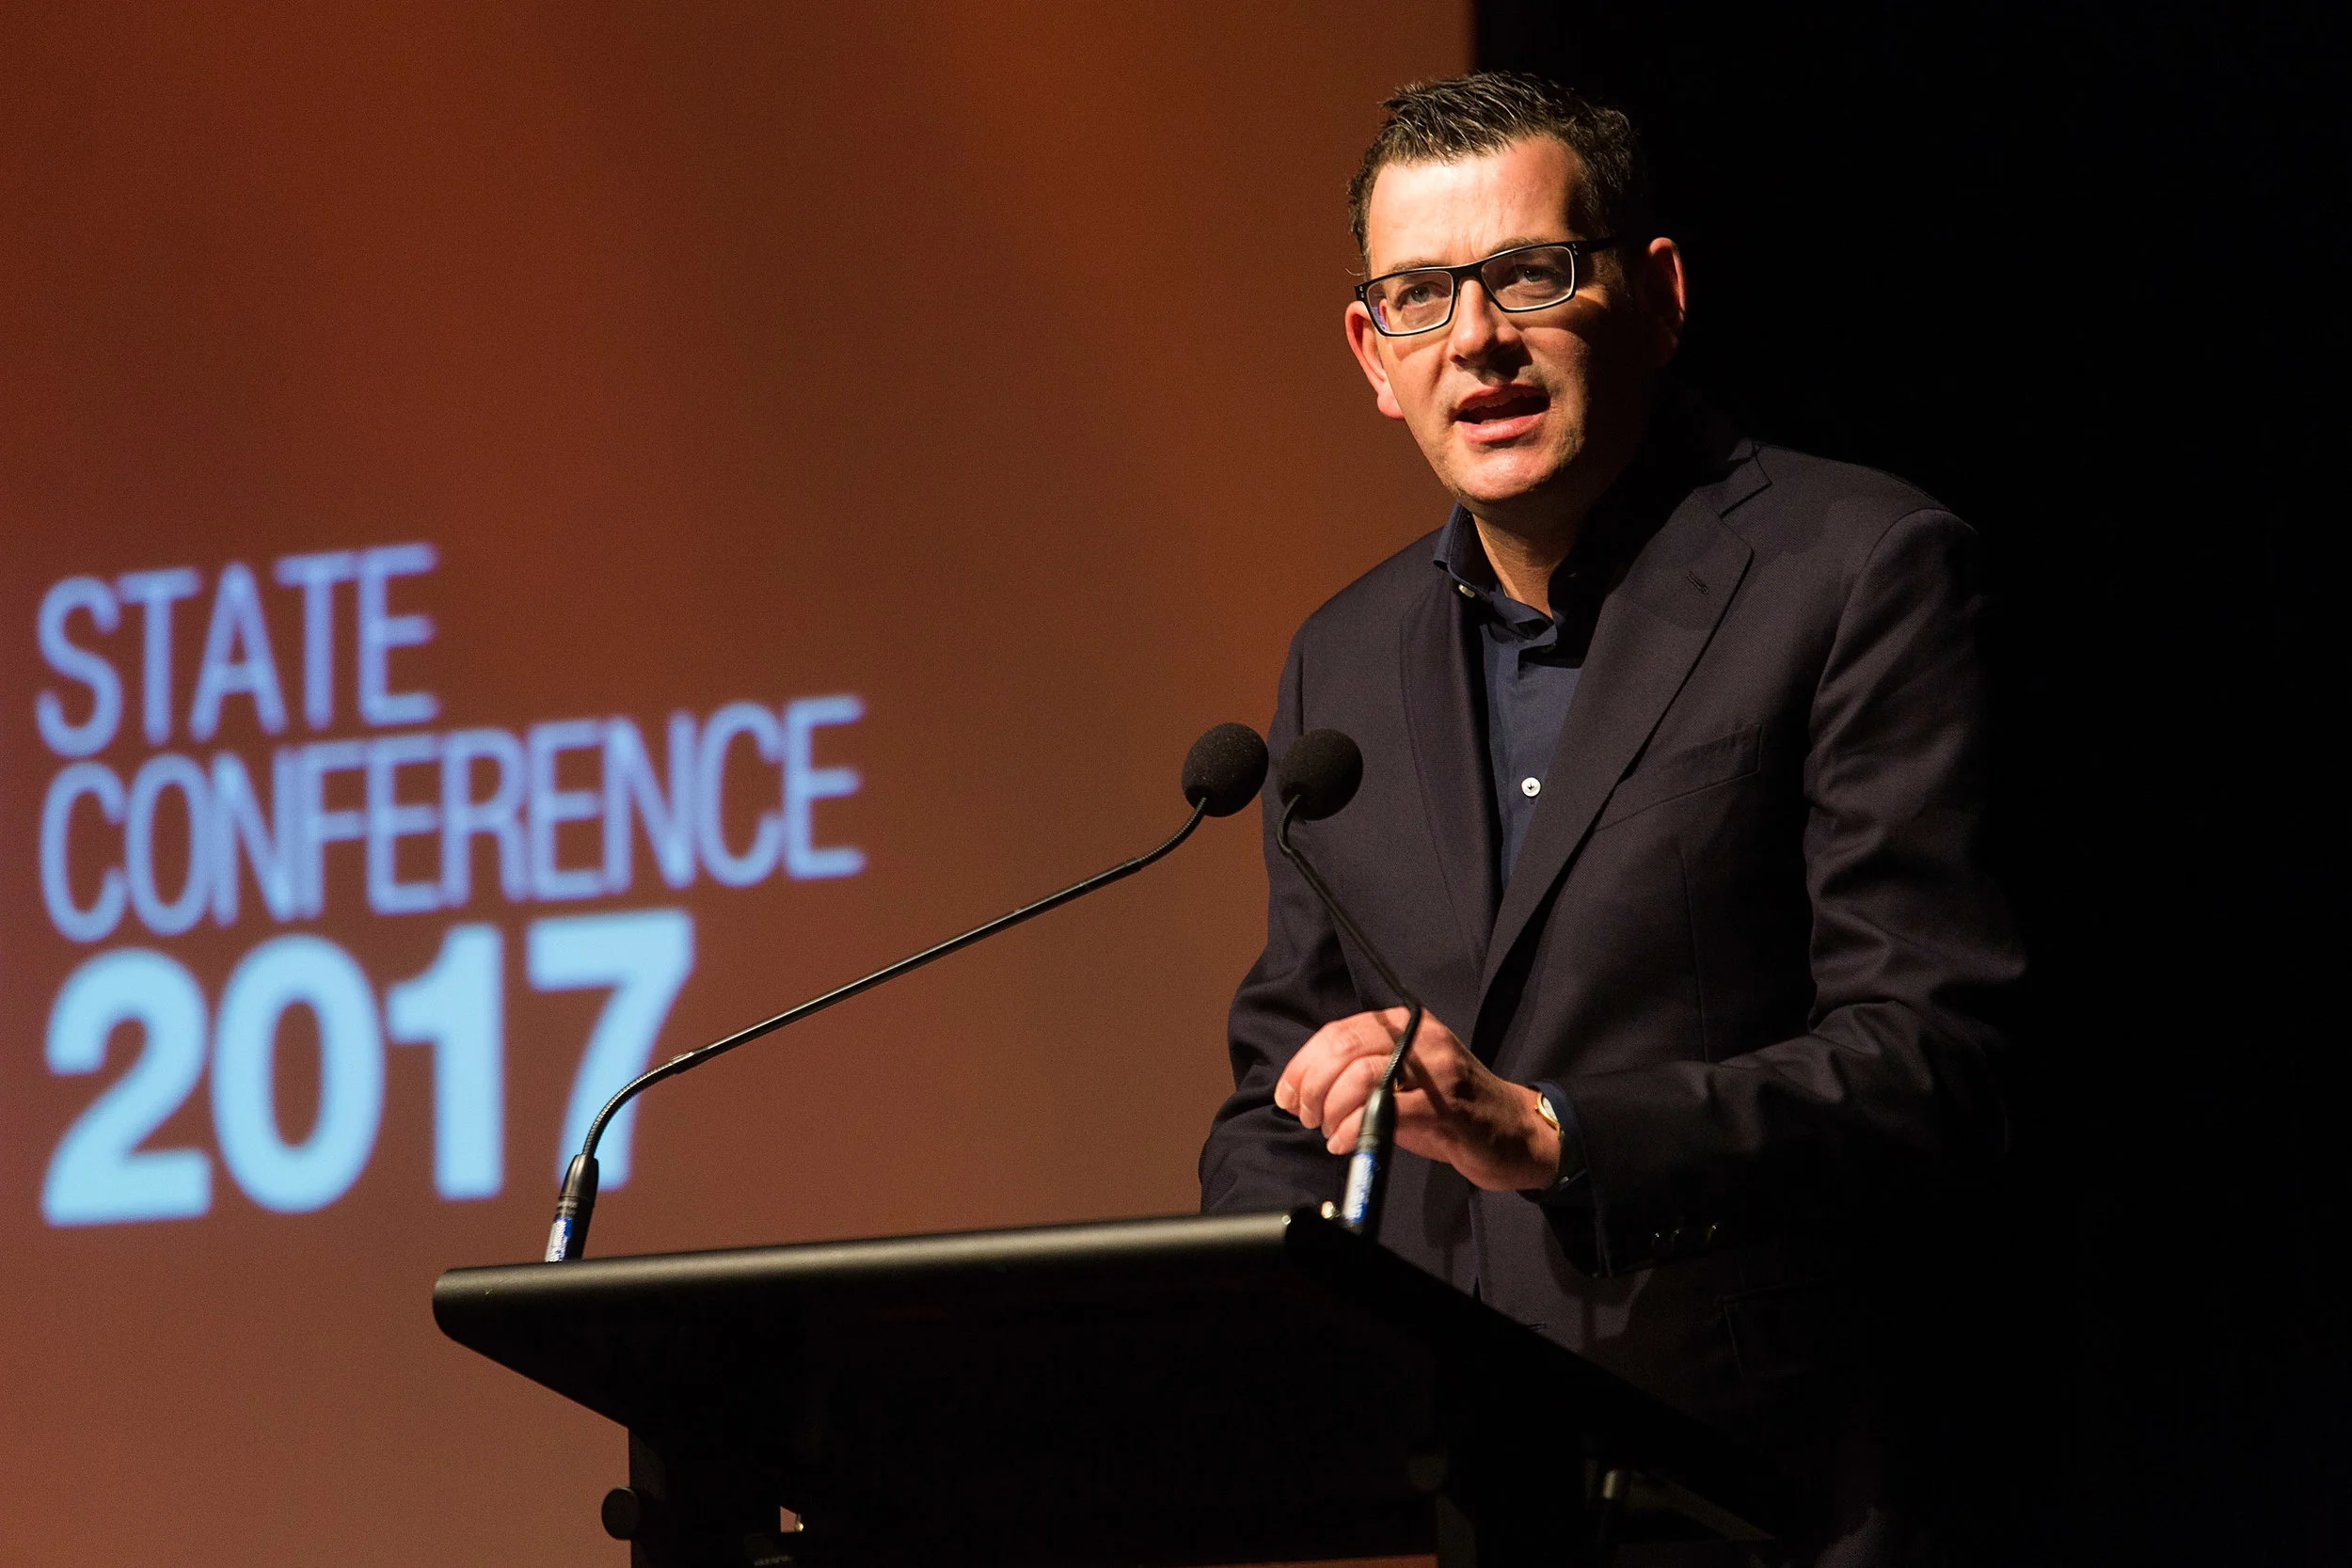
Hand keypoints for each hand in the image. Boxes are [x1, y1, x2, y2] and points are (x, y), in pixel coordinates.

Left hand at [1272, 1008, 1559, 1191]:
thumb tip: (1306, 1088)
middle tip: (1306, 1116)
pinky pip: (1385, 1112)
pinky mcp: (1446, 1107)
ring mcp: (1435, 1071)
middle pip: (1343, 1049)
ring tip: (1328, 1131)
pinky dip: (1355, 1129)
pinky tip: (1346, 1143)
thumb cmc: (1452, 1108)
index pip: (1338, 1032)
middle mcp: (1420, 1038)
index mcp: (1406, 1025)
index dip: (1303, 1065)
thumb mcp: (1404, 1079)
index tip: (1287, 1094)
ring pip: (1360, 1076)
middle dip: (1311, 1087)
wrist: (1516, 1131)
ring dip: (1330, 1109)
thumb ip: (1362, 1072)